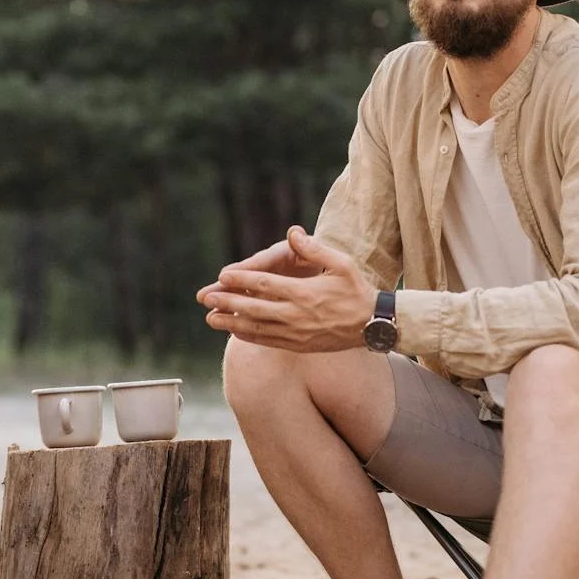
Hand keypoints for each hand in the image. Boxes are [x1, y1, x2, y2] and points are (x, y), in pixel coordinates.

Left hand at [196, 226, 374, 351]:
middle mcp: (296, 314)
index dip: (240, 280)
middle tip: (206, 299)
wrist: (372, 325)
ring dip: (231, 324)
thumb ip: (314, 249)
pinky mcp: (298, 345)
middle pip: (253, 308)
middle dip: (227, 303)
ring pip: (256, 328)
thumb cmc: (356, 290)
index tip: (222, 276)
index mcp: (304, 293)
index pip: (264, 285)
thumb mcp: (341, 264)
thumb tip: (293, 232)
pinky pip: (267, 341)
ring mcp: (296, 333)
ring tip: (210, 319)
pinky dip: (248, 336)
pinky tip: (235, 332)